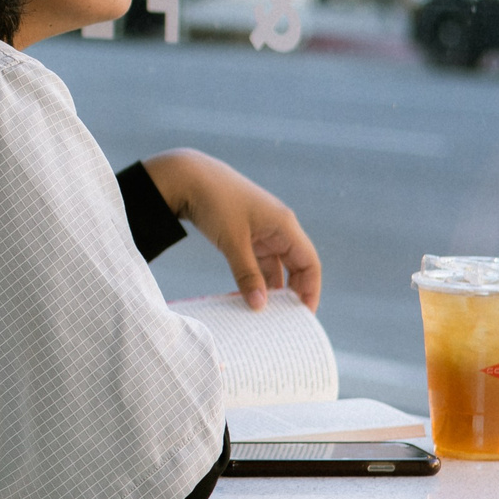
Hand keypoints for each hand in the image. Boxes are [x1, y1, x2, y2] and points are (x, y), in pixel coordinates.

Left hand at [141, 149, 322, 310]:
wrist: (188, 176)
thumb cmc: (215, 202)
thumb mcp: (232, 242)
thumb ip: (247, 275)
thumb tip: (259, 307)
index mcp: (284, 225)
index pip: (309, 263)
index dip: (310, 290)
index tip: (304, 316)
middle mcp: (278, 227)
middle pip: (296, 266)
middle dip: (293, 293)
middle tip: (285, 322)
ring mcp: (262, 230)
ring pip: (276, 266)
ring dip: (272, 288)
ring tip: (266, 315)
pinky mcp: (246, 233)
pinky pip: (258, 261)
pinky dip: (256, 279)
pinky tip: (248, 297)